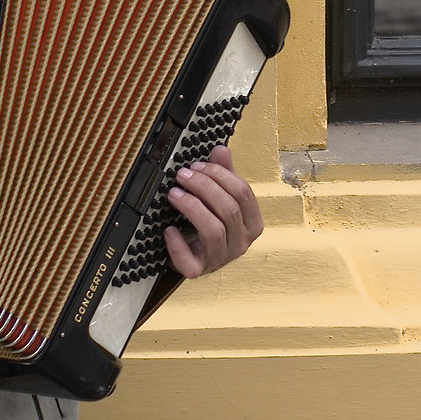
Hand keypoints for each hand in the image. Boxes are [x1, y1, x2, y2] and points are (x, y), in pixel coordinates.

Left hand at [161, 145, 263, 279]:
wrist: (194, 256)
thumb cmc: (209, 225)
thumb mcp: (218, 198)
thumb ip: (222, 174)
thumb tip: (220, 149)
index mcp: (251, 223)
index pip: (244, 194)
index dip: (220, 175)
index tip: (199, 165)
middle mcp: (241, 242)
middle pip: (229, 210)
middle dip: (204, 187)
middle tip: (183, 175)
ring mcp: (221, 258)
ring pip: (213, 231)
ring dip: (192, 208)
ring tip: (174, 194)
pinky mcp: (198, 270)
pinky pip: (190, 259)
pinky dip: (177, 243)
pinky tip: (169, 229)